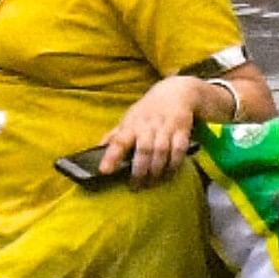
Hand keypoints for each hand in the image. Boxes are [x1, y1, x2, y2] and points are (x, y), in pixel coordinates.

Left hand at [100, 75, 218, 182]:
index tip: (104, 171)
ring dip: (156, 170)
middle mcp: (148, 126)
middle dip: (139, 170)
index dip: (111, 157)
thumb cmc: (149, 110)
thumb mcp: (130, 119)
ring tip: (151, 183)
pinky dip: (174, 164)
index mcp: (131, 125)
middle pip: (143, 150)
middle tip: (135, 186)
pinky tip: (168, 174)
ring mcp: (166, 127)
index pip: (118, 141)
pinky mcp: (182, 130)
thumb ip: (115, 136)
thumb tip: (96, 150)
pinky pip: (178, 149)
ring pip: (161, 151)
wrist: (177, 91)